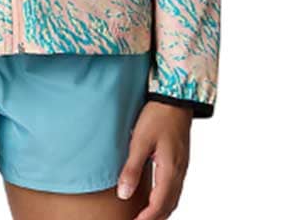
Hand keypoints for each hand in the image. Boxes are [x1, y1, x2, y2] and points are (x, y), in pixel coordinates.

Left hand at [117, 101, 192, 219]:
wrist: (175, 98)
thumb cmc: (157, 116)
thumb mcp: (140, 141)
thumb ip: (132, 168)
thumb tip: (124, 194)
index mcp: (170, 170)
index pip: (159, 204)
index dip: (146, 218)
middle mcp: (179, 172)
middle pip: (169, 205)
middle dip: (155, 218)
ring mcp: (182, 166)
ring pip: (174, 198)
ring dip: (161, 211)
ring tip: (146, 216)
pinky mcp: (181, 160)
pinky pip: (175, 188)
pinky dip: (166, 200)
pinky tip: (157, 198)